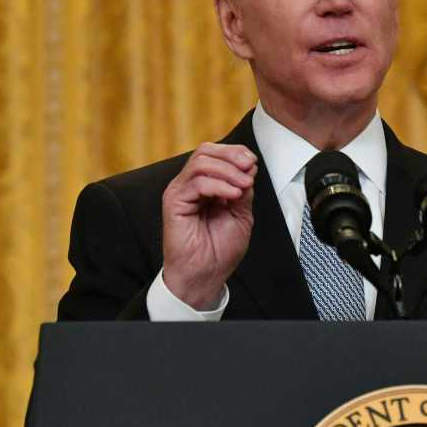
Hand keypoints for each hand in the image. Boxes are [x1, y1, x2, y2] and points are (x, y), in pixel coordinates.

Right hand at [160, 143, 256, 309]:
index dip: (235, 153)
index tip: (253, 163)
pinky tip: (232, 196)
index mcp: (205, 185)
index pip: (216, 155)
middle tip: (249, 167)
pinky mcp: (174, 202)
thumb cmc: (220, 250)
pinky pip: (196, 182)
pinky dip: (218, 185)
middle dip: (231, 156)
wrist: (206, 275)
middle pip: (205, 151)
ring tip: (243, 186)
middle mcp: (190, 185)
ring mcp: (180, 192)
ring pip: (200, 162)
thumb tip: (248, 168)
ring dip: (227, 170)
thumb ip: (243, 191)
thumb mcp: (241, 214)